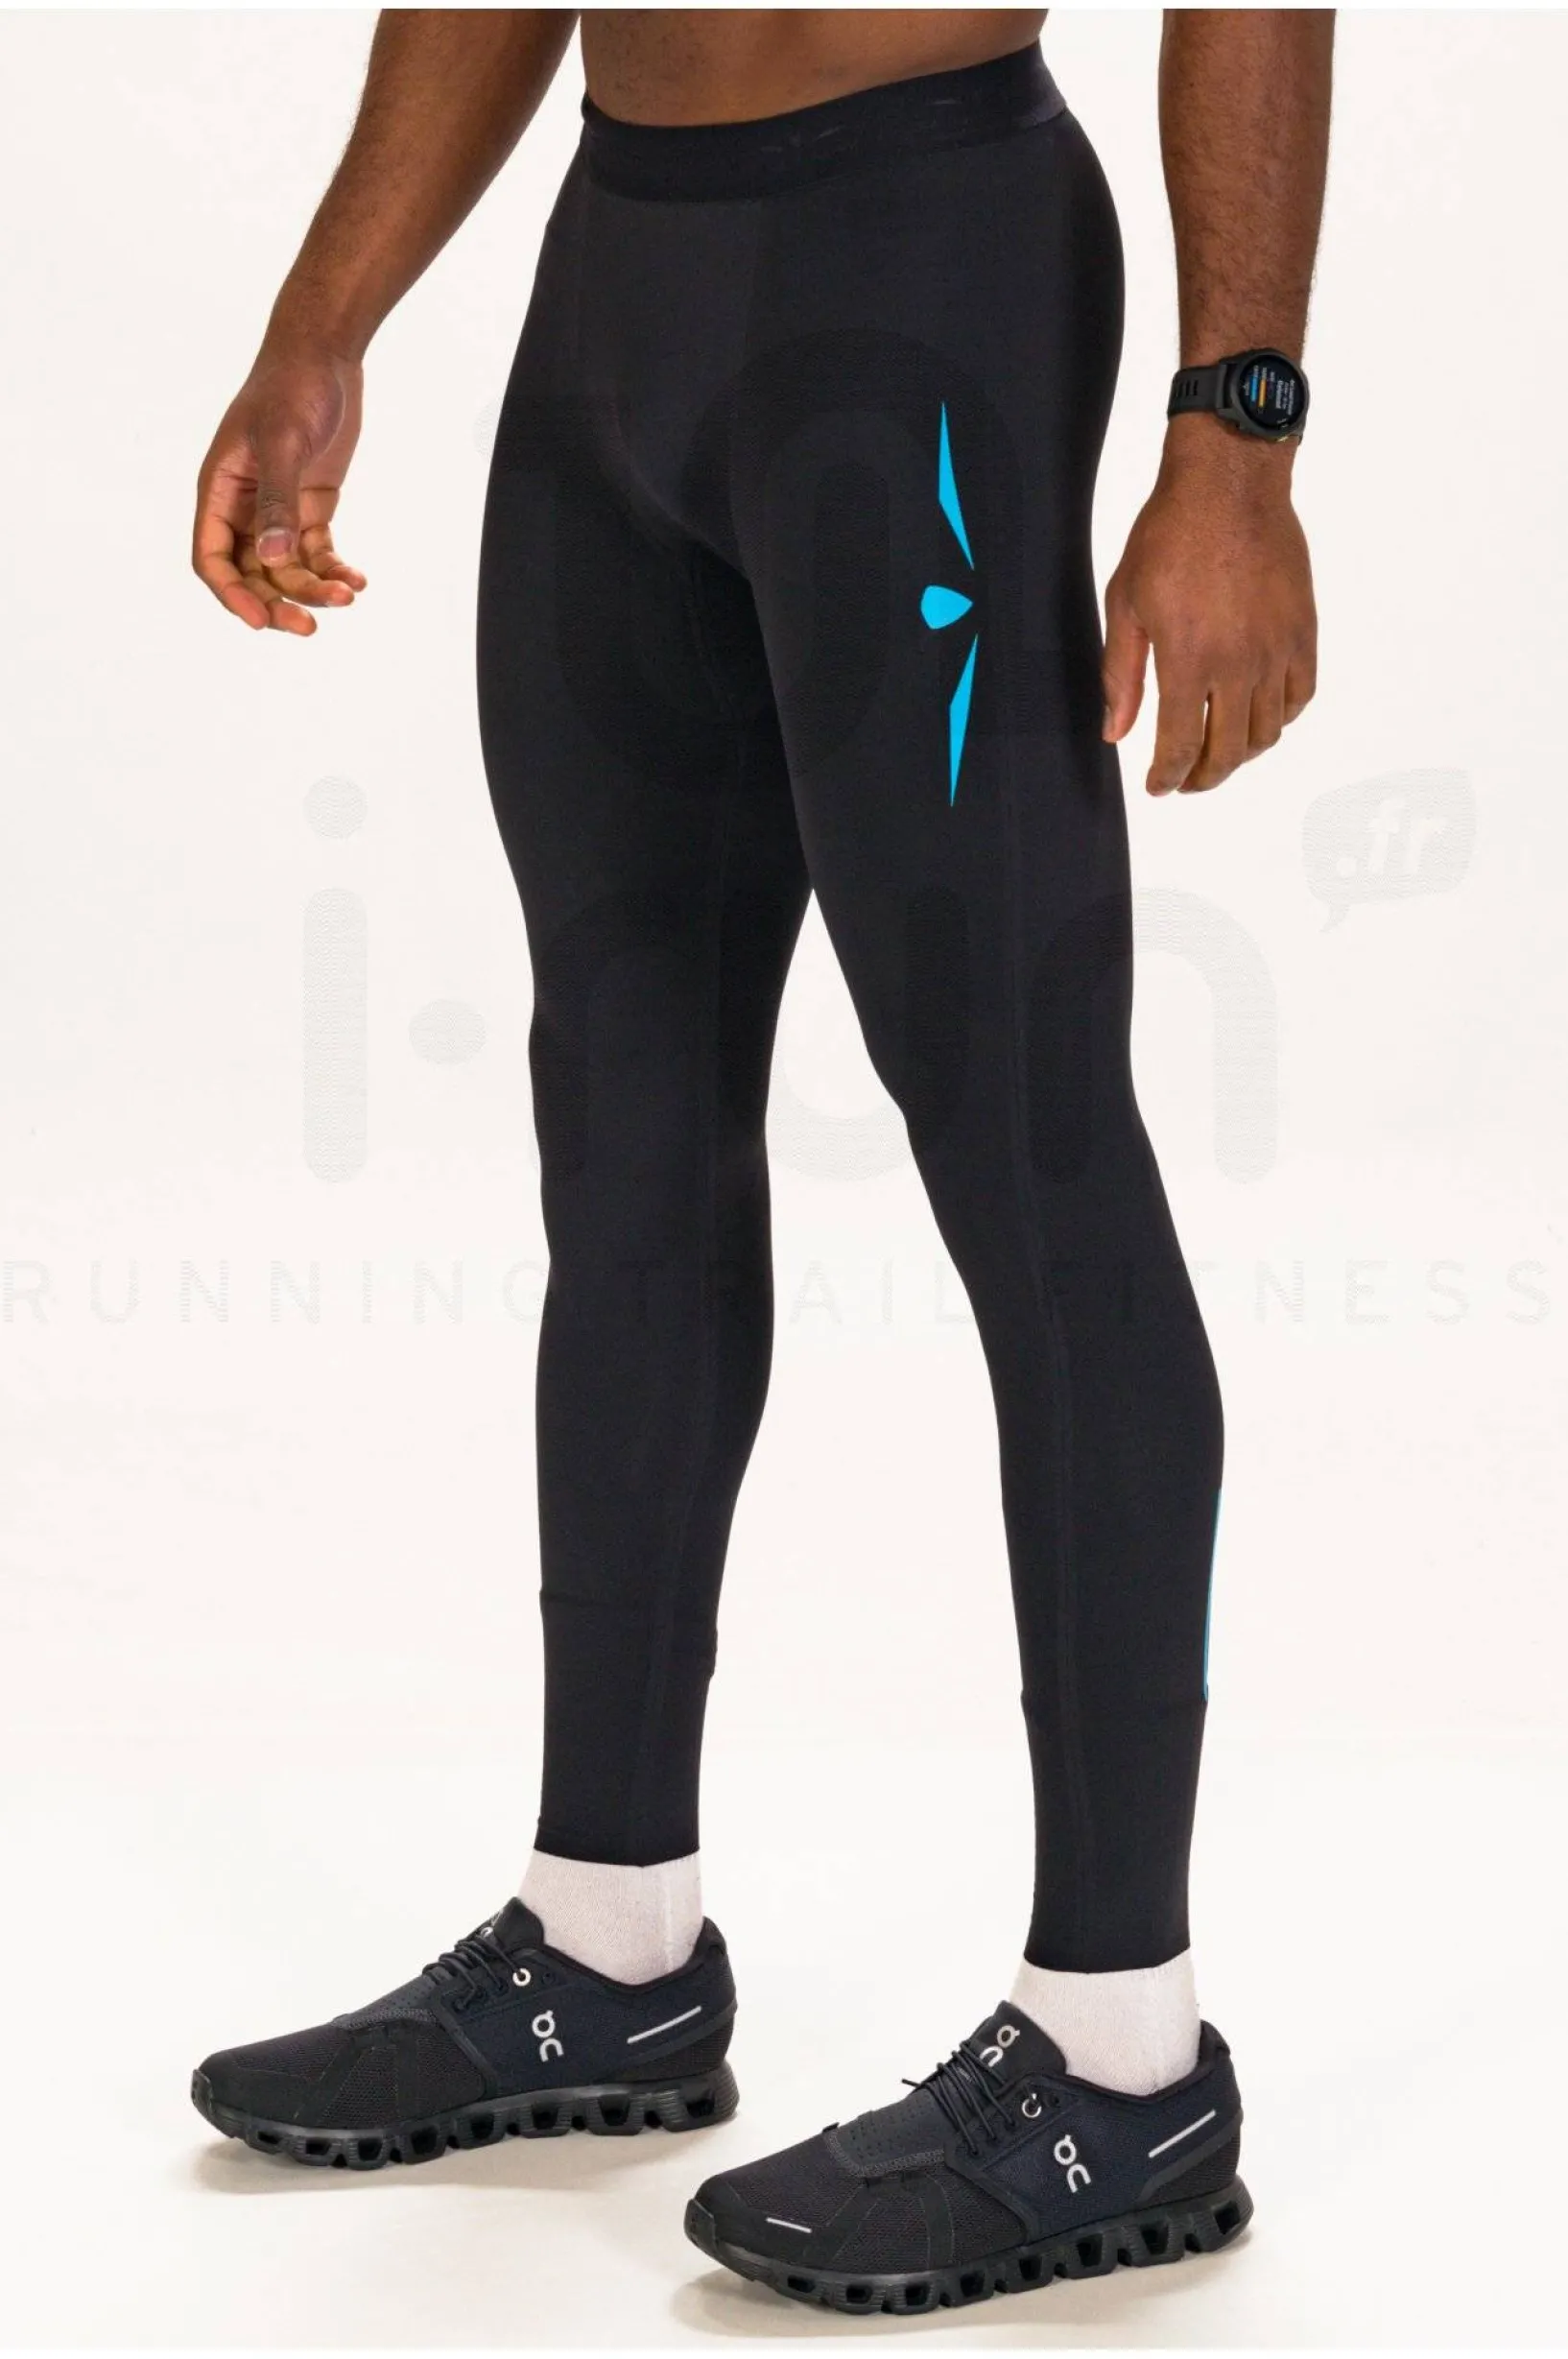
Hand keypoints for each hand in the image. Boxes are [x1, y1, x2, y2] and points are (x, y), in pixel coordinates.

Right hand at [192, 348, 365, 634]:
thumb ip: (277, 501)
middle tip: (310, 627)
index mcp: (219, 491)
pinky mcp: (310, 506)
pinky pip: (316, 553)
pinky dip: (334, 570)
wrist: (325, 355)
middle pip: (251, 574)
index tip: (260, 621)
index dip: (231, 595)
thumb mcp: (282, 442)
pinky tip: (358, 581)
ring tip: (348, 596)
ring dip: (313, 590)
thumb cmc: (292, 387)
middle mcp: (244, 506)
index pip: (212, 558)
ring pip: (286, 570)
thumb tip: (274, 560)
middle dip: (278, 603)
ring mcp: (277, 508)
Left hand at [1101, 421, 1316, 793]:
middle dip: (1204, 778)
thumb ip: (1122, 676)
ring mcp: (1277, 649)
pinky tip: (1258, 717)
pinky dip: (1280, 719)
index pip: (1181, 747)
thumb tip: (1116, 733)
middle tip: (1187, 781)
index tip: (1158, 787)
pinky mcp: (1303, 631)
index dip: (1168, 777)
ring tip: (1219, 752)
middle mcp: (1239, 662)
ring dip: (1240, 754)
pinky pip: (1300, 696)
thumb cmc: (1170, 535)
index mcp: (1188, 659)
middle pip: (1228, 751)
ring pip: (1267, 732)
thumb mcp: (1126, 604)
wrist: (1229, 484)